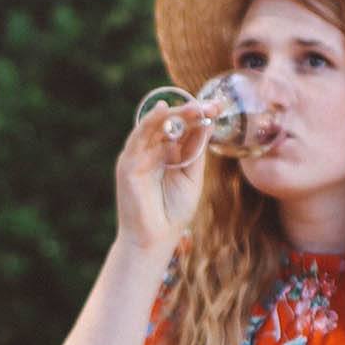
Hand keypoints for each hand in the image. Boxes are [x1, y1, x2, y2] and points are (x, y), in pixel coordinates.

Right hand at [115, 97, 211, 253]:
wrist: (156, 240)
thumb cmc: (173, 212)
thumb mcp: (192, 177)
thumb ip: (196, 151)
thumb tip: (208, 123)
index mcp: (167, 154)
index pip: (182, 128)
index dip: (197, 116)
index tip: (217, 107)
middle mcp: (152, 152)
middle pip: (169, 124)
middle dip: (188, 112)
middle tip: (209, 105)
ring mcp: (138, 156)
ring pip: (154, 126)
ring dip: (173, 114)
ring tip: (192, 106)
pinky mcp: (128, 164)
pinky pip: (138, 137)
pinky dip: (149, 122)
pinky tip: (162, 110)